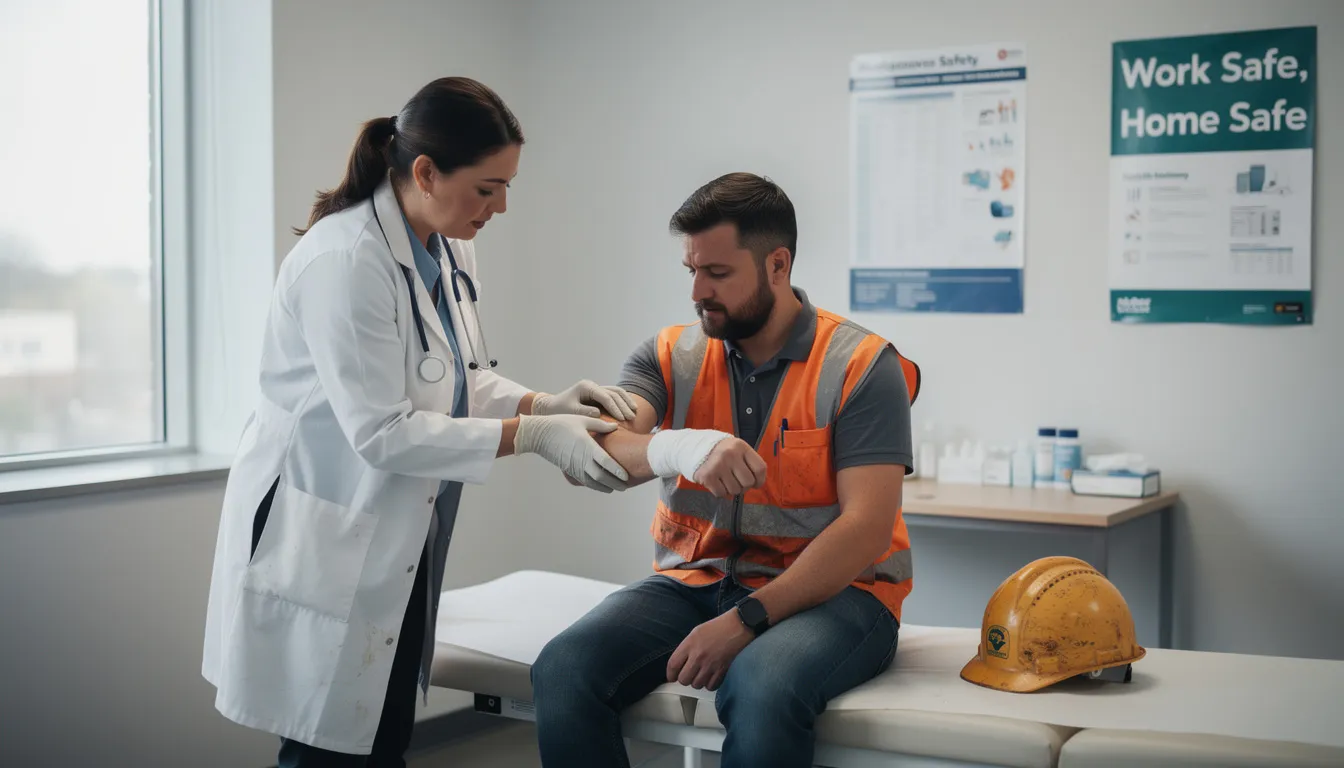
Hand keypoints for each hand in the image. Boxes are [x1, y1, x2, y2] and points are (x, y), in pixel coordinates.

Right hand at [514, 415, 629, 492]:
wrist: (539, 434)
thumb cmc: (561, 423)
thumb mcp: (582, 420)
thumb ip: (600, 425)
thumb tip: (616, 427)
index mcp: (586, 445)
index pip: (605, 462)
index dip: (616, 471)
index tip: (627, 476)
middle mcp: (581, 459)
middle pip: (601, 477)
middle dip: (614, 483)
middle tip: (626, 486)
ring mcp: (574, 466)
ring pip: (592, 482)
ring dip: (605, 487)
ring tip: (617, 488)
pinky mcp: (569, 470)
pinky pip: (585, 481)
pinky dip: (595, 485)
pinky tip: (603, 486)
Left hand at [531, 380, 637, 420]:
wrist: (551, 408)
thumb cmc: (559, 410)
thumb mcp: (570, 412)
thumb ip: (584, 412)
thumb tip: (599, 413)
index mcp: (586, 387)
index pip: (605, 396)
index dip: (614, 408)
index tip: (621, 419)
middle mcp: (592, 386)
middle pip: (613, 393)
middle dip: (623, 405)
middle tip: (631, 417)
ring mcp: (596, 389)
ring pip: (616, 392)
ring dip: (626, 401)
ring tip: (634, 412)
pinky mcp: (598, 395)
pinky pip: (614, 396)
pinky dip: (623, 401)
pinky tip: (630, 408)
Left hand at [666, 612, 753, 690]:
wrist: (739, 626)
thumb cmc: (718, 627)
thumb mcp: (696, 632)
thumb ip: (687, 647)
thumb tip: (680, 663)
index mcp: (690, 644)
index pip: (673, 665)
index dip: (670, 674)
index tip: (672, 677)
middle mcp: (698, 656)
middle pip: (683, 679)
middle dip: (684, 679)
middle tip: (689, 675)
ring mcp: (710, 665)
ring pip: (696, 685)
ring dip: (697, 682)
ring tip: (701, 675)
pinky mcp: (722, 670)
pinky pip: (710, 686)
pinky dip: (709, 684)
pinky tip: (711, 677)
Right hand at [693, 438, 767, 498]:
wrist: (694, 448)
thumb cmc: (721, 452)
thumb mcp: (737, 449)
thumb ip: (748, 462)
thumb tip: (757, 482)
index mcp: (741, 446)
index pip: (760, 468)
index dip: (760, 480)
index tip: (756, 483)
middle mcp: (730, 455)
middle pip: (748, 482)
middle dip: (744, 486)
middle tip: (737, 481)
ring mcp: (718, 465)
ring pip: (735, 490)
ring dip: (732, 489)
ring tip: (725, 480)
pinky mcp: (707, 476)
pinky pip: (721, 493)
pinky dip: (720, 491)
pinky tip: (717, 482)